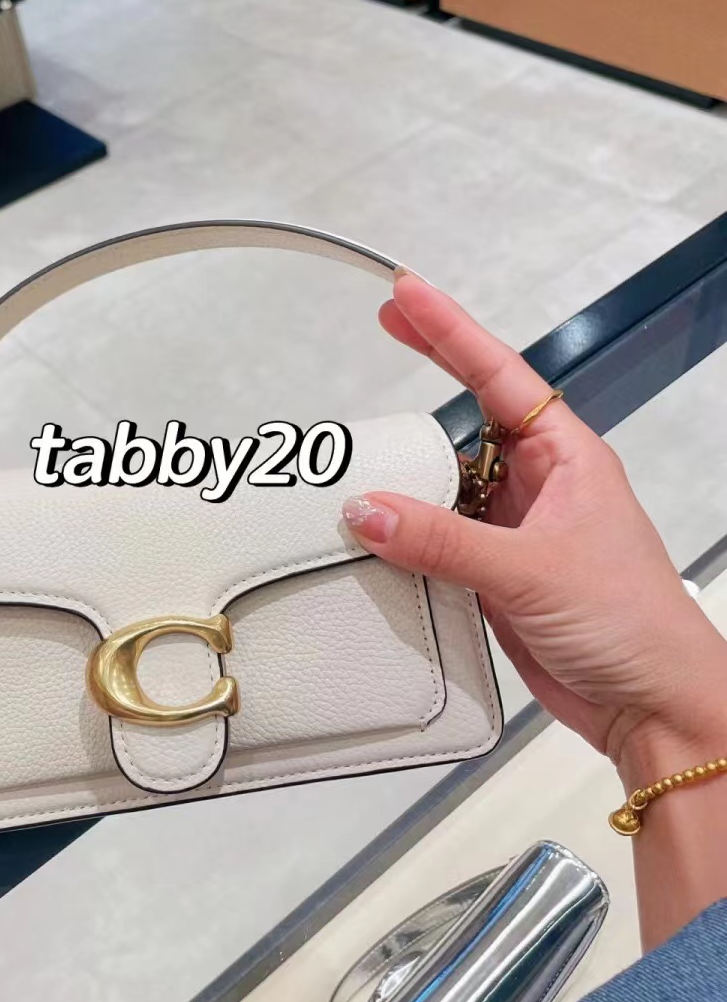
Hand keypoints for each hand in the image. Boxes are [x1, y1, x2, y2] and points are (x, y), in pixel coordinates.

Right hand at [342, 273, 726, 788]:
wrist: (650, 707)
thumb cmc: (630, 622)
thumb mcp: (532, 570)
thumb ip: (442, 539)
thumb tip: (365, 508)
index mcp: (565, 458)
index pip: (498, 375)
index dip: (449, 330)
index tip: (405, 293)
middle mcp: (538, 486)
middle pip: (464, 422)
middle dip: (421, 383)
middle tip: (377, 335)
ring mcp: (514, 533)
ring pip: (444, 488)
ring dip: (404, 479)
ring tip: (352, 460)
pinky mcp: (495, 579)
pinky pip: (437, 543)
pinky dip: (403, 539)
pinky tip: (371, 535)